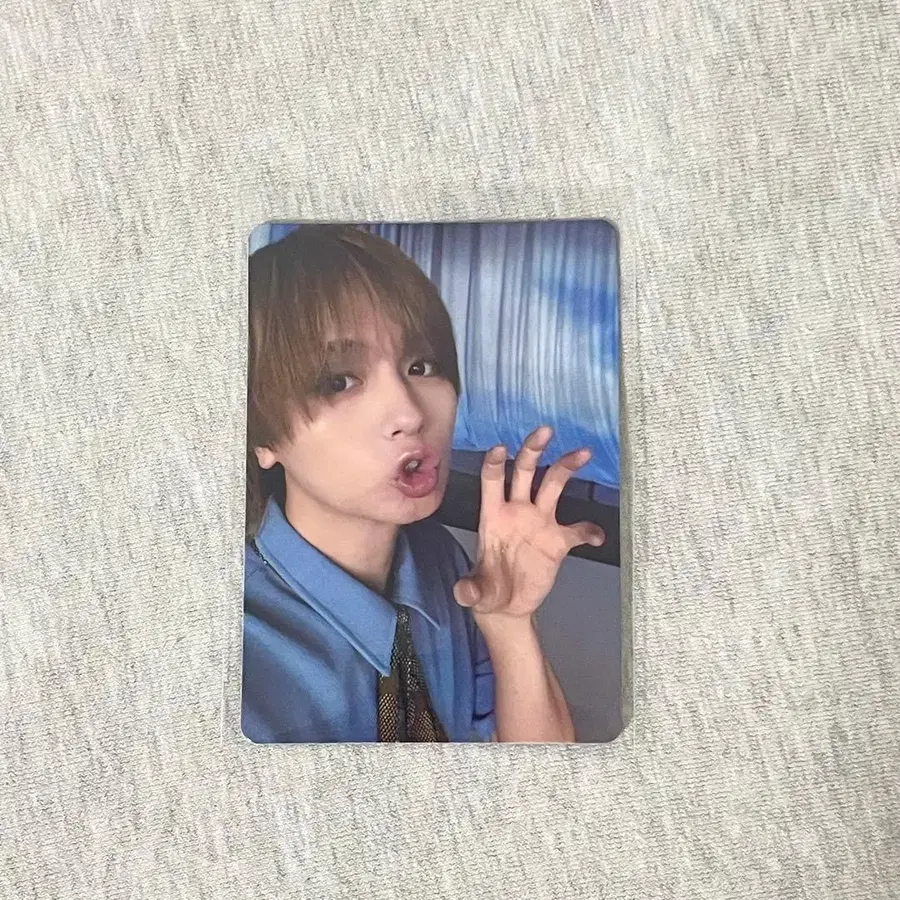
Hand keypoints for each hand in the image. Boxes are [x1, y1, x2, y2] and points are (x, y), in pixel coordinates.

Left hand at [453, 425, 605, 620]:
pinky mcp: (557, 541)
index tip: (500, 448)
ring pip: (553, 485)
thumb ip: (471, 589)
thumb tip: (464, 593)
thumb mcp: (476, 591)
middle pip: (525, 471)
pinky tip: (596, 537)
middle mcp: (517, 511)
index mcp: (493, 515)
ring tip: (582, 453)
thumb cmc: (487, 590)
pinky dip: (590, 531)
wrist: (506, 606)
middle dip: (533, 450)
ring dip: (567, 467)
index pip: (492, 480)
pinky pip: (578, 530)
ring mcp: (539, 523)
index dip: (495, 463)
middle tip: (544, 431)